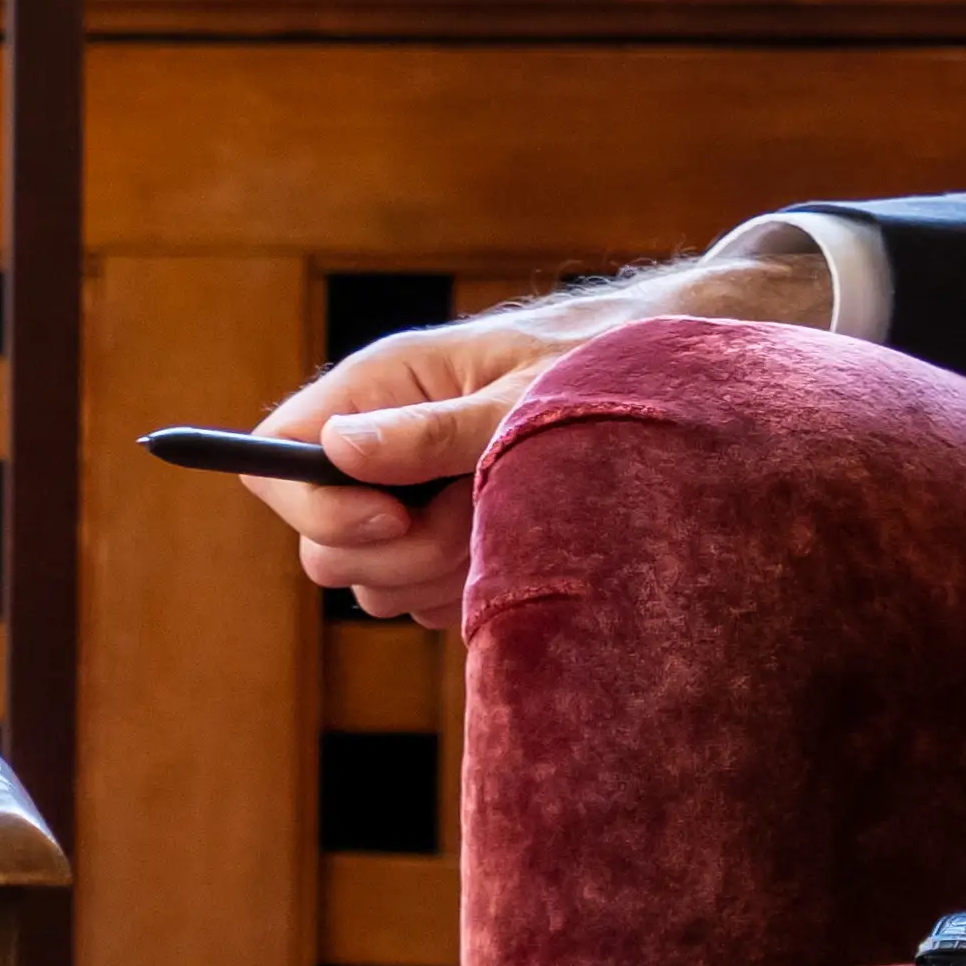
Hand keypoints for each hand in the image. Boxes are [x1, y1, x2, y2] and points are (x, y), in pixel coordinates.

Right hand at [240, 240, 826, 625]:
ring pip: (376, 579)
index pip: (278, 451)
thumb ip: (435, 430)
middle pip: (323, 539)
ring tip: (517, 523)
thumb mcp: (529, 397)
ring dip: (441, 573)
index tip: (386, 517)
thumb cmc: (610, 365)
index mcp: (388, 387)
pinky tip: (530, 550)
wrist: (687, 388)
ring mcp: (419, 501)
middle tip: (477, 522)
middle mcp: (389, 446)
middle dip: (394, 551)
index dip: (309, 500)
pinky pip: (426, 600)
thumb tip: (338, 448)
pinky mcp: (455, 546)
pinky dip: (472, 591)